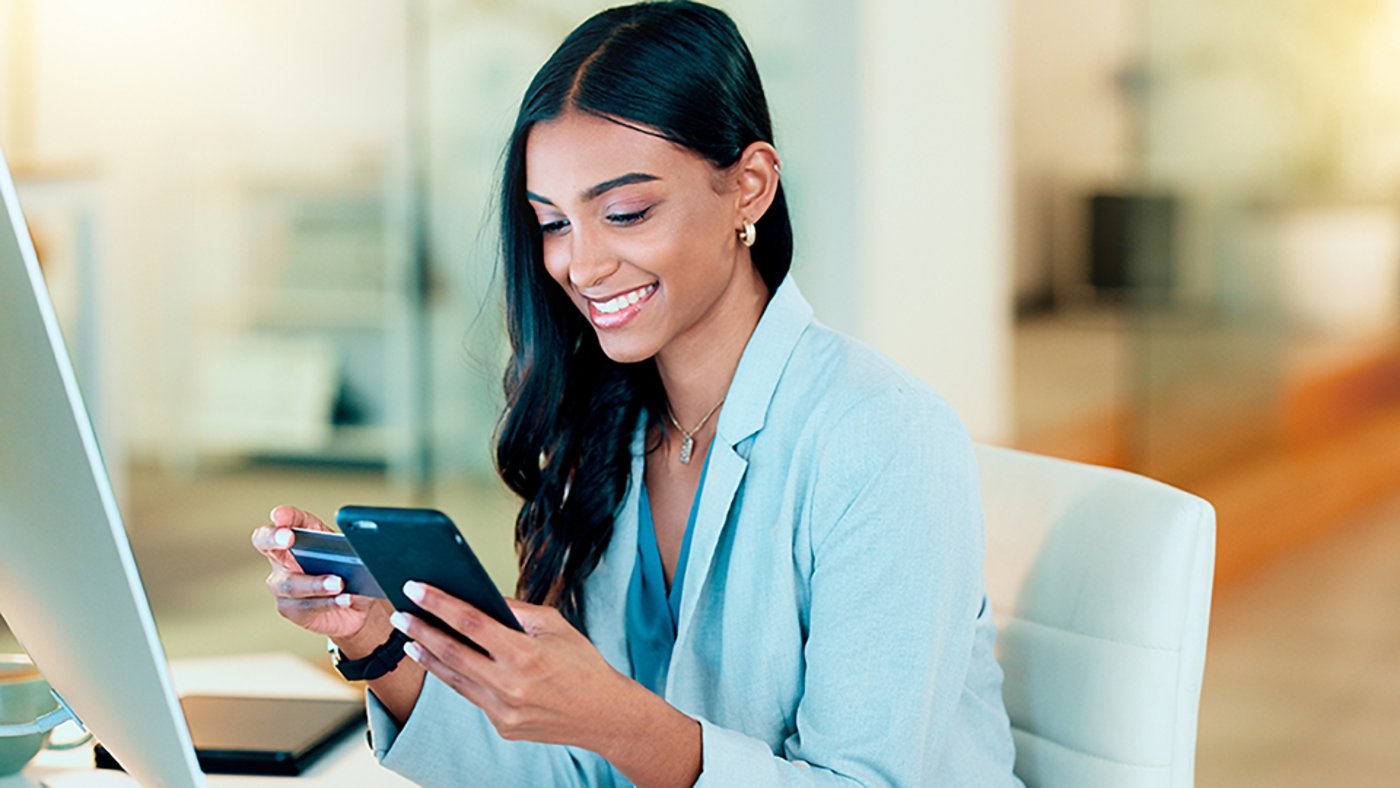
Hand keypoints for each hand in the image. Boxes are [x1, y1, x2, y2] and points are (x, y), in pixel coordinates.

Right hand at [251, 505, 384, 639]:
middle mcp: (283, 557)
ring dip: (316, 583)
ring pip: (290, 583)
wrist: (356, 604)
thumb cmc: (350, 570)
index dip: (284, 515)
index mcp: (300, 535)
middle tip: (288, 537)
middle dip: (274, 538)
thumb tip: (364, 543)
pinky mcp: (290, 608)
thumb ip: (355, 547)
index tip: (281, 515)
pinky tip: (344, 599)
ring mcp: (283, 584)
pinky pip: (305, 606)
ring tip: (338, 583)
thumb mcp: (356, 554)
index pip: (287, 520)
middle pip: (267, 545)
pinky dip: (328, 602)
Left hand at [388, 582, 632, 748]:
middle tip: (401, 614)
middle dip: (421, 629)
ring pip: (454, 678)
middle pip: (452, 652)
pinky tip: (440, 662)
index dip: (439, 603)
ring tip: (410, 638)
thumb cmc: (584, 666)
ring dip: (428, 656)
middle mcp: (510, 685)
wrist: (604, 715)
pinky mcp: (501, 725)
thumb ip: (517, 611)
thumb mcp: (556, 626)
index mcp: (525, 654)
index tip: (416, 589)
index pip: (470, 622)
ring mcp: (503, 710)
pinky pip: (470, 695)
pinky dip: (453, 676)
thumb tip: (482, 597)